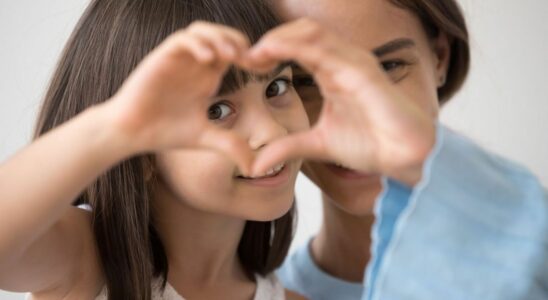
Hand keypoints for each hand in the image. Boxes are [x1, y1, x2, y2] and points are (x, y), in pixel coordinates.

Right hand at [106, 22, 253, 172]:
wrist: (131, 133)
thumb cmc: (165, 131)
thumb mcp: (206, 138)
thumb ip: (231, 146)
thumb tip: (255, 169)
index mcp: (208, 77)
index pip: (235, 53)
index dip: (252, 56)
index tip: (265, 69)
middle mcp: (195, 64)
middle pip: (222, 35)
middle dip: (239, 42)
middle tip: (249, 60)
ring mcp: (179, 59)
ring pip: (202, 30)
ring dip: (219, 37)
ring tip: (230, 55)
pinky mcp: (161, 58)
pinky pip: (182, 39)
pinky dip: (197, 43)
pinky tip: (208, 60)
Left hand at [245, 19, 435, 185]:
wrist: (404, 157)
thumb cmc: (370, 144)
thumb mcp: (317, 145)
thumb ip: (287, 147)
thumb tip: (254, 165)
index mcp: (332, 72)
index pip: (297, 45)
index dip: (269, 50)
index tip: (245, 65)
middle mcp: (342, 61)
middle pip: (301, 32)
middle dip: (270, 39)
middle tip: (245, 57)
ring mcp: (354, 63)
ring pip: (312, 33)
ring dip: (279, 38)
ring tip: (254, 54)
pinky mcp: (363, 72)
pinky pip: (327, 50)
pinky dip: (296, 47)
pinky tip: (273, 54)